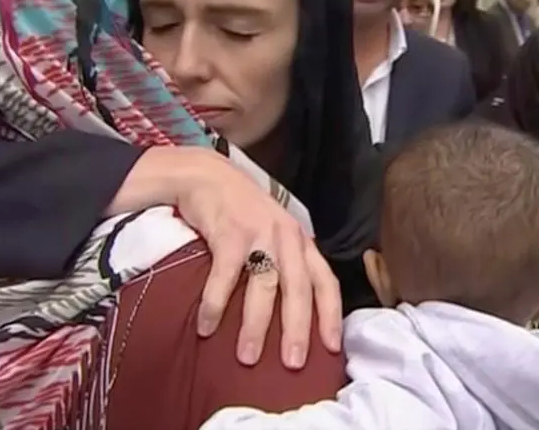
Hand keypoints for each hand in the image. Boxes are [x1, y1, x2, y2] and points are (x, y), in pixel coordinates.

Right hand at [110, 146, 341, 368]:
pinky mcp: (229, 232)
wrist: (207, 175)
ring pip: (264, 285)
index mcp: (300, 241)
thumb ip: (285, 263)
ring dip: (256, 325)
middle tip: (293, 363)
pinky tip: (206, 326)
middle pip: (298, 288)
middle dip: (298, 329)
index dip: (331, 314)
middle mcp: (286, 236)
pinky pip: (225, 275)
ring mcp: (258, 232)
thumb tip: (291, 313)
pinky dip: (215, 303)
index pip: (325, 280)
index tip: (333, 347)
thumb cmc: (241, 211)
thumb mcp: (273, 232)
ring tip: (247, 357)